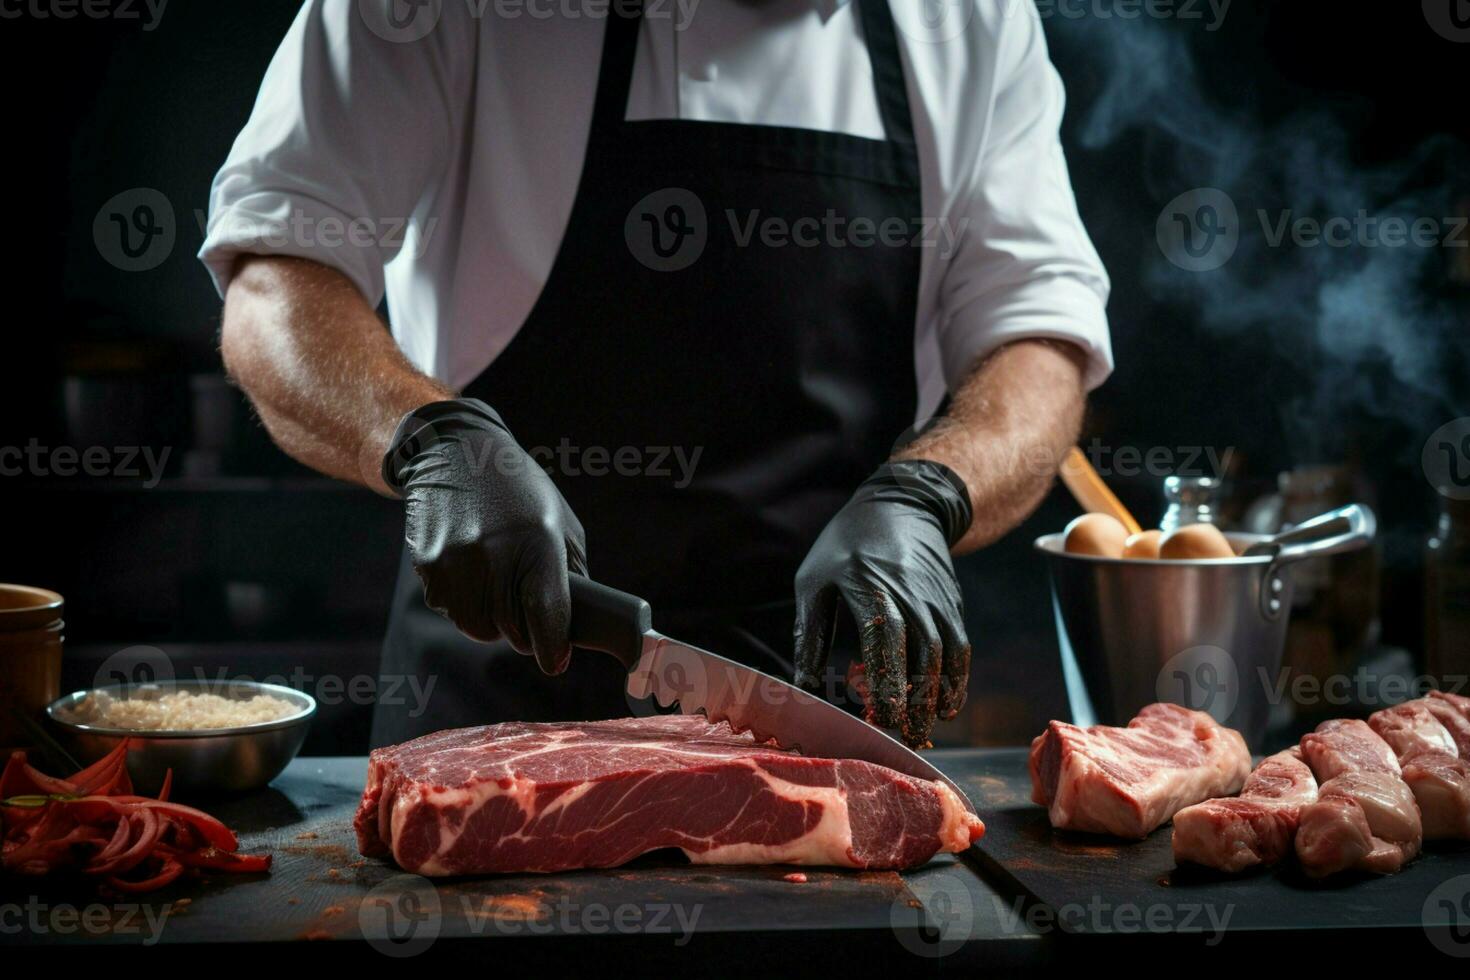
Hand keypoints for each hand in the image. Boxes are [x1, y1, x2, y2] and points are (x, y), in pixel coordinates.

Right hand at [383, 398, 587, 672]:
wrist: (454, 454)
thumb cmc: (520, 492)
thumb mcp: (560, 522)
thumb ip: (570, 576)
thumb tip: (571, 629)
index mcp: (538, 543)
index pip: (546, 615)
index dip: (553, 646)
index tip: (556, 659)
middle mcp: (495, 556)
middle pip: (513, 632)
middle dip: (525, 625)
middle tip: (524, 594)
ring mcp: (457, 565)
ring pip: (480, 628)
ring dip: (492, 616)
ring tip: (495, 574)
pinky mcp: (430, 569)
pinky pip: (453, 610)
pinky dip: (465, 600)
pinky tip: (469, 565)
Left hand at [793, 461, 972, 746]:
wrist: (903, 506)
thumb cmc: (846, 546)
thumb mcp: (815, 581)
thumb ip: (811, 634)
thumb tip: (803, 687)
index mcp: (872, 589)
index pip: (884, 643)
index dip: (886, 683)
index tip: (880, 717)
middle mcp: (911, 596)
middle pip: (921, 657)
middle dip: (914, 701)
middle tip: (903, 738)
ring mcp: (937, 600)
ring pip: (946, 657)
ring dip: (938, 697)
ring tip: (924, 729)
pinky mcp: (951, 605)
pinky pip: (960, 647)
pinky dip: (958, 679)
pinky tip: (947, 705)